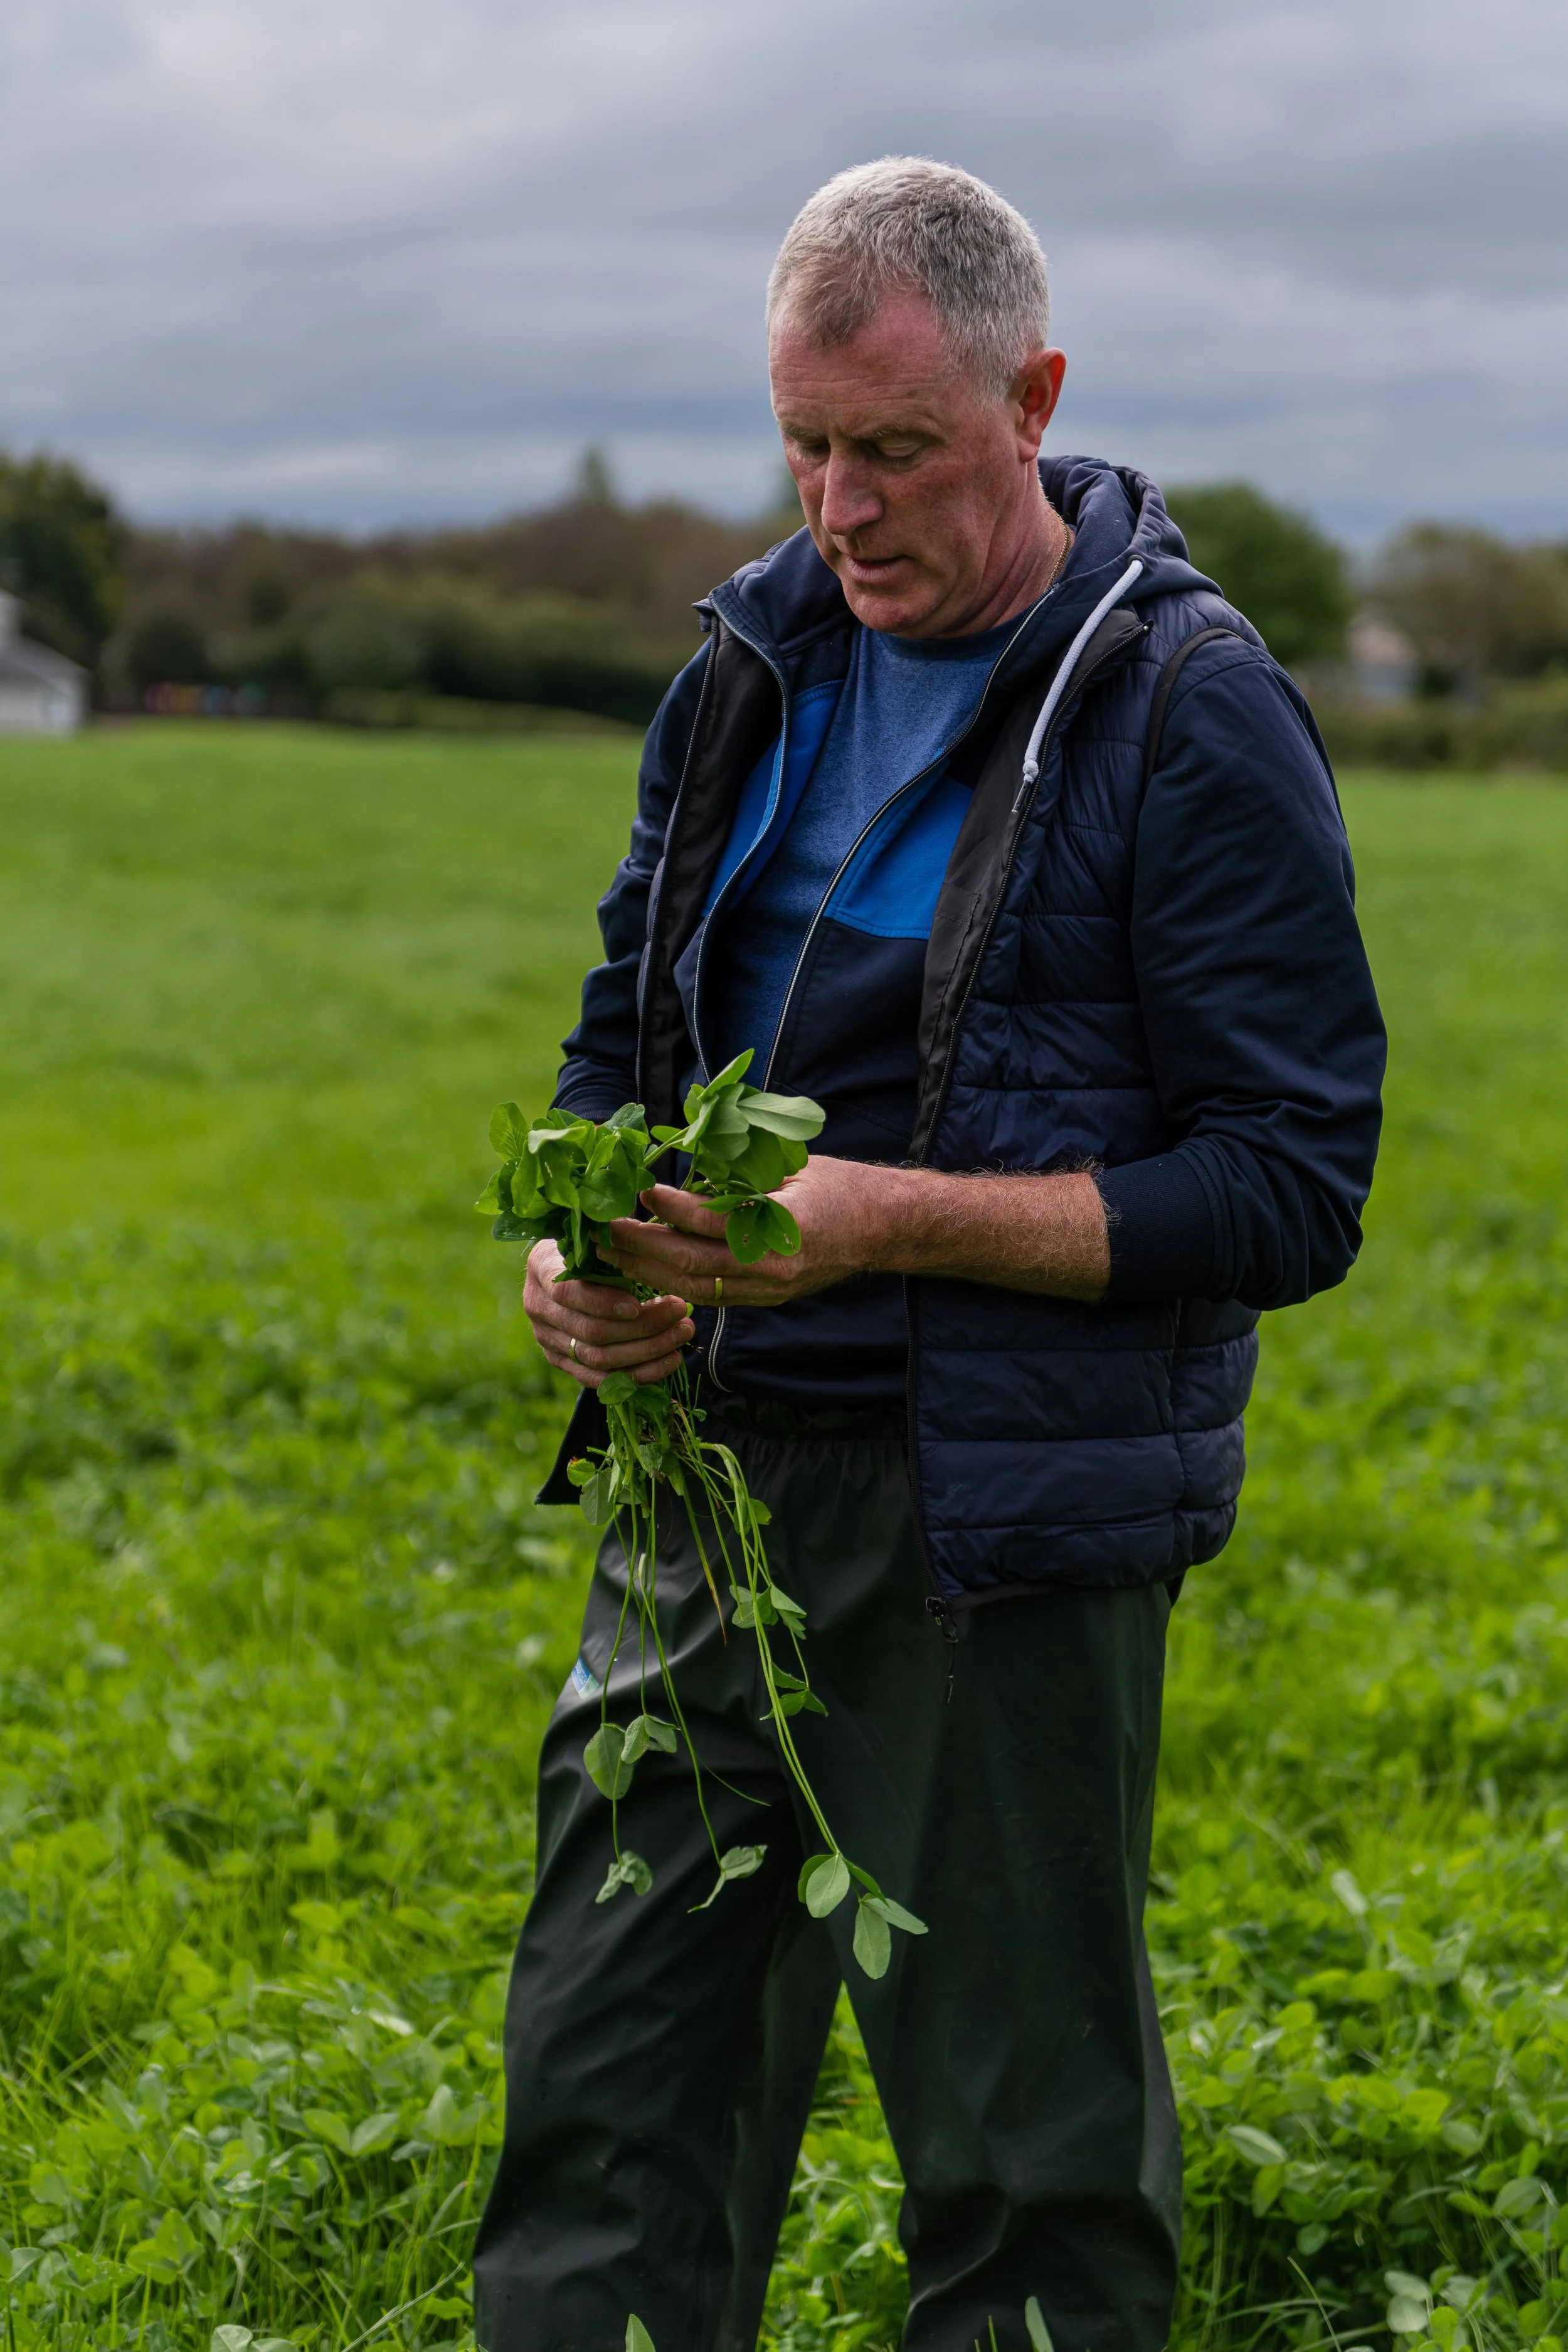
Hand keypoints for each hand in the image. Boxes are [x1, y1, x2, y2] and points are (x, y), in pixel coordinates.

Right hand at [523, 1239, 693, 1387]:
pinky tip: (670, 1361)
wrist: (570, 1267)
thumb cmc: (594, 1243)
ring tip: (682, 1333)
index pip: (567, 1292)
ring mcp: (547, 1339)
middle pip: (590, 1331)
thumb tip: (645, 1238)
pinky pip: (601, 1380)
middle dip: (642, 1326)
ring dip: (648, 1350)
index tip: (638, 1304)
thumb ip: (616, 1237)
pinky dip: (639, 1374)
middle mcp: (537, 1306)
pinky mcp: (563, 1362)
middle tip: (679, 1311)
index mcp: (542, 1266)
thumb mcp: (600, 1232)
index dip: (603, 1302)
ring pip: (598, 1359)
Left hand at [605, 1156, 888, 1305]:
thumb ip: (739, 1179)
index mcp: (784, 1228)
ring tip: (613, 1255)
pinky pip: (710, 1296)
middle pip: (692, 1263)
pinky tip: (645, 1271)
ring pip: (694, 1288)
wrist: (882, 1228)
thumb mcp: (789, 1169)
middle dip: (641, 1248)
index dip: (672, 1208)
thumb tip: (680, 1181)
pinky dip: (672, 1285)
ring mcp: (769, 1289)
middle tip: (605, 1230)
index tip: (642, 1191)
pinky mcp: (765, 1299)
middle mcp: (774, 1267)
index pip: (713, 1222)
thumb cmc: (837, 1186)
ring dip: (647, 1273)